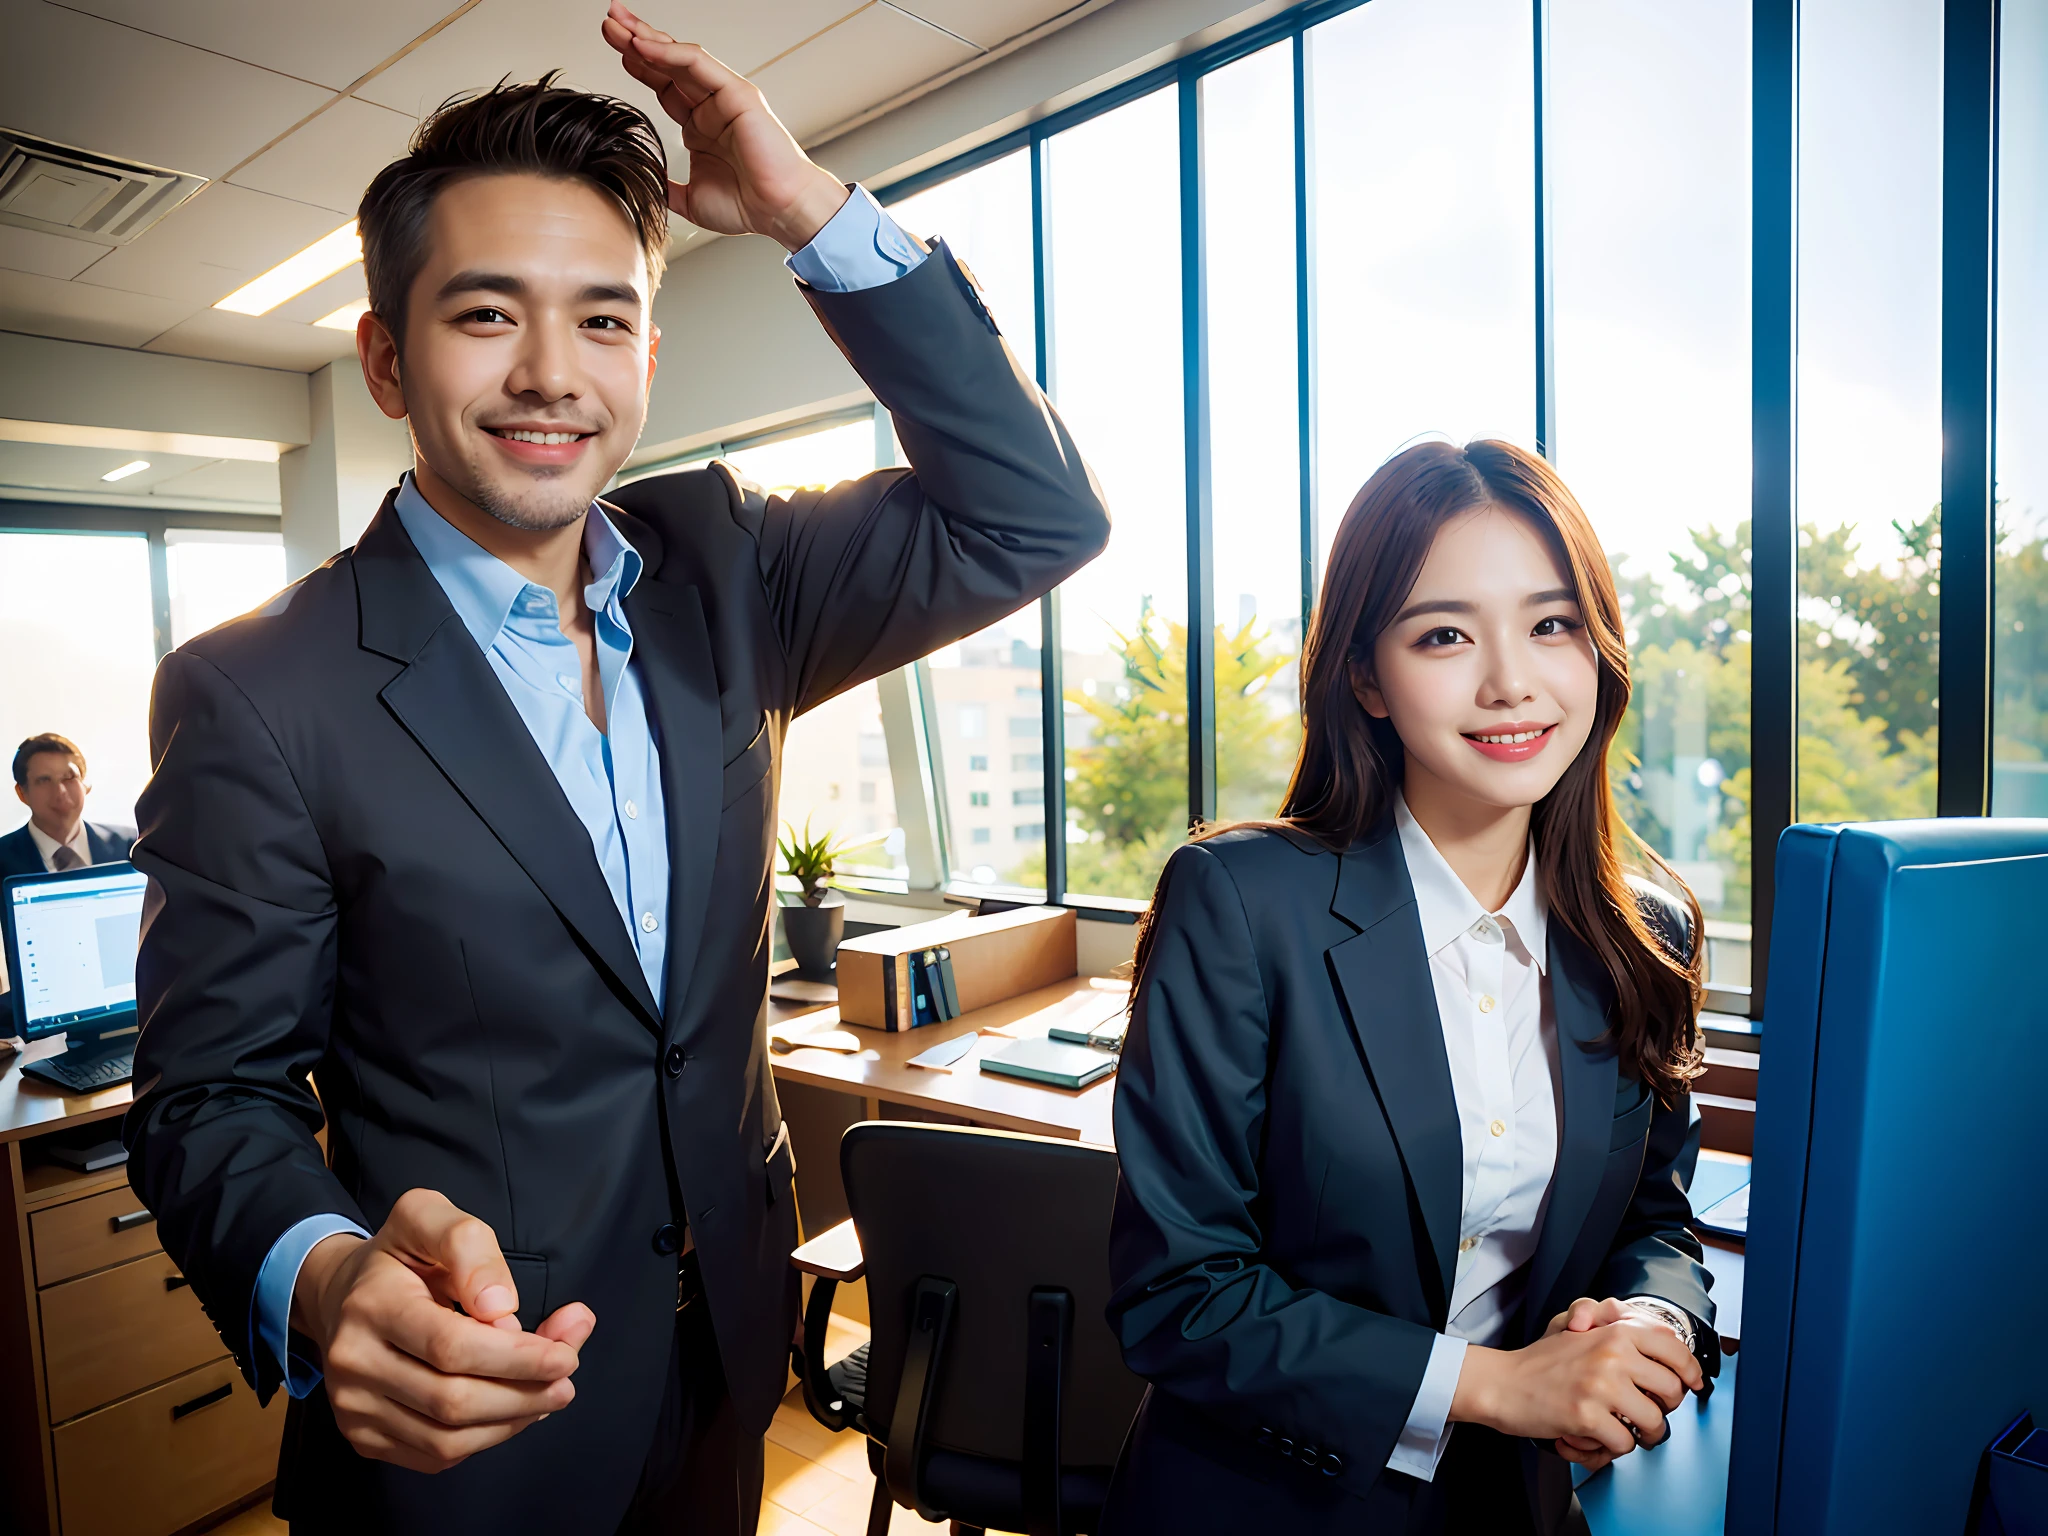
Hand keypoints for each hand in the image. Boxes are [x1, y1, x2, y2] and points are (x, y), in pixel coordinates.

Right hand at [291, 1189, 596, 1473]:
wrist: (339, 1295)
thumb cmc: (400, 1256)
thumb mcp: (429, 1216)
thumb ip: (468, 1245)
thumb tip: (501, 1307)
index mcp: (372, 1305)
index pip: (451, 1346)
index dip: (516, 1358)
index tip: (565, 1355)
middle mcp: (353, 1364)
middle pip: (451, 1401)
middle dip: (524, 1393)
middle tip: (567, 1376)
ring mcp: (353, 1407)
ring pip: (445, 1439)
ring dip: (512, 1421)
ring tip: (549, 1393)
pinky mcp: (363, 1436)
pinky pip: (434, 1455)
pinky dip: (485, 1438)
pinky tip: (512, 1409)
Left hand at [600, 1, 849, 248]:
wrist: (780, 212)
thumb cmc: (748, 207)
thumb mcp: (690, 200)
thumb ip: (665, 187)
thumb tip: (642, 183)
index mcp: (700, 128)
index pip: (663, 87)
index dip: (638, 67)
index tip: (614, 52)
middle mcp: (711, 107)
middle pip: (667, 64)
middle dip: (636, 41)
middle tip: (609, 22)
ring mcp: (724, 97)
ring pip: (679, 57)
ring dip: (647, 38)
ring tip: (618, 24)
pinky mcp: (737, 93)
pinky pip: (698, 64)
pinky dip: (670, 53)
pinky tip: (644, 45)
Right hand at [1448, 1313, 1703, 1466]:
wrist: (1503, 1383)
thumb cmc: (1541, 1362)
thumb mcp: (1582, 1334)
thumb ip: (1621, 1337)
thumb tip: (1665, 1358)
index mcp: (1614, 1332)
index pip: (1673, 1348)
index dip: (1690, 1370)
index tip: (1691, 1384)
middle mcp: (1612, 1355)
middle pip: (1672, 1392)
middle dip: (1664, 1410)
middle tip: (1647, 1414)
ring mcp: (1601, 1386)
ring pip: (1654, 1424)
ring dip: (1642, 1435)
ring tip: (1622, 1430)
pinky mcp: (1588, 1416)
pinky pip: (1625, 1444)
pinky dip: (1612, 1448)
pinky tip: (1595, 1437)